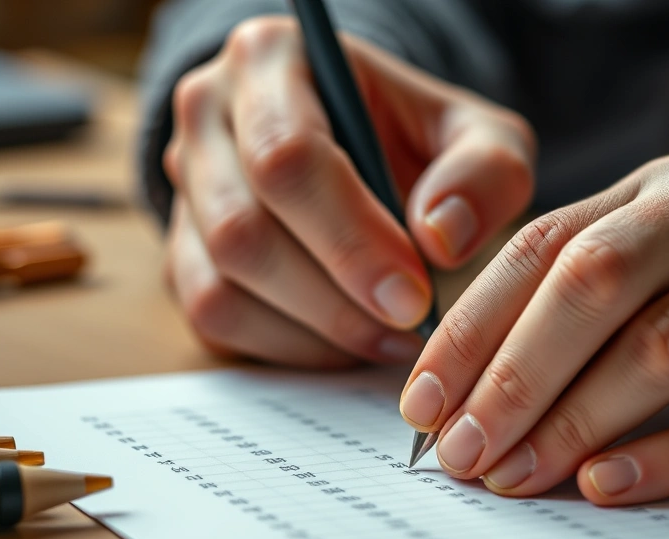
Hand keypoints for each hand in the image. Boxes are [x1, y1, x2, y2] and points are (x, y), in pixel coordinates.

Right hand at [163, 17, 534, 367]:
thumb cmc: (422, 140)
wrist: (372, 152)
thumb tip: (439, 237)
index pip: (287, 156)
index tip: (414, 293)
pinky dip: (287, 348)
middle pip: (240, 229)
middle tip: (406, 326)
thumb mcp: (480, 136)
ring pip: (219, 286)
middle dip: (333, 297)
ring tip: (389, 337)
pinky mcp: (183, 252)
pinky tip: (348, 342)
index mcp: (272, 59)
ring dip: (312, 331)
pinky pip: (215, 321)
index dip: (350, 239)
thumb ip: (485, 172)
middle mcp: (206, 115)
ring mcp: (185, 189)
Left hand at [400, 153, 668, 504]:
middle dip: (508, 375)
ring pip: (658, 348)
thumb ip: (589, 284)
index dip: (470, 328)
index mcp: (658, 188)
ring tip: (512, 475)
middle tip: (458, 450)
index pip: (540, 249)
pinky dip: (666, 451)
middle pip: (588, 287)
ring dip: (571, 419)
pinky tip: (607, 482)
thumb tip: (479, 378)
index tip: (422, 400)